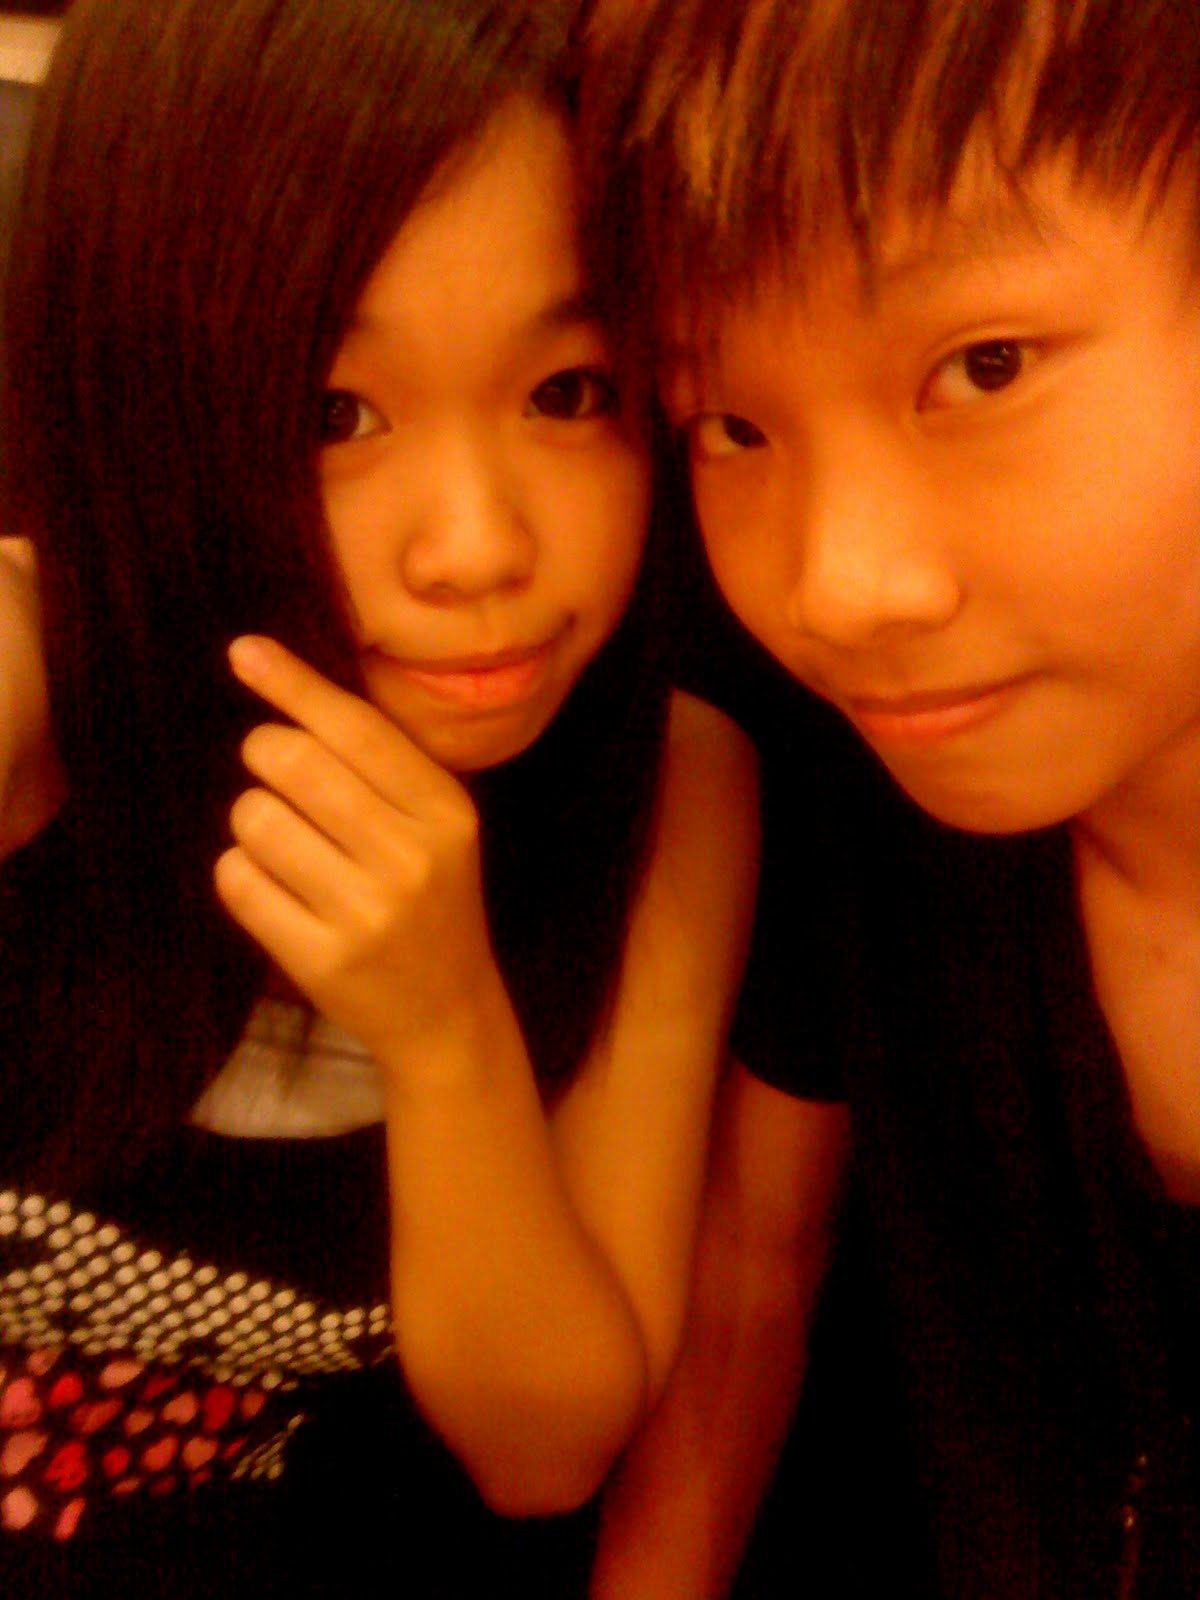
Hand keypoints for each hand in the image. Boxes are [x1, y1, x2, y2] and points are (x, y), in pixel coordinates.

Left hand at [213, 636, 496, 1064]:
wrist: (445, 1011)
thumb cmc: (429, 896)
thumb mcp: (435, 823)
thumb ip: (376, 759)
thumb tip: (276, 676)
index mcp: (446, 812)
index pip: (355, 728)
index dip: (293, 684)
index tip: (243, 652)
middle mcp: (412, 858)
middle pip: (292, 762)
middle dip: (265, 753)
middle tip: (275, 771)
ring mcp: (366, 913)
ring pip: (254, 818)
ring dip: (252, 820)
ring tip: (286, 844)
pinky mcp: (319, 959)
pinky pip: (237, 880)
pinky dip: (240, 872)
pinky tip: (275, 886)